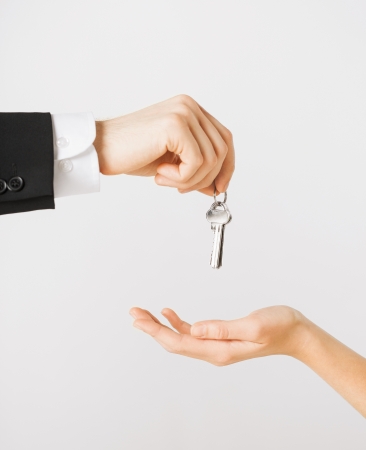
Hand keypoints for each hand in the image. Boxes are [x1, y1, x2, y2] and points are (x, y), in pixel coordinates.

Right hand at [94, 95, 234, 194]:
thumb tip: (217, 187)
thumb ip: (196, 168)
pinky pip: (196, 162)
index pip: (224, 139)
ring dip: (189, 180)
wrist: (101, 148)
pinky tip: (160, 175)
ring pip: (210, 159)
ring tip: (165, 179)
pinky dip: (181, 177)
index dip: (226, 166)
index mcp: (191, 111)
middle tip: (181, 188)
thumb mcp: (172, 162)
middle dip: (206, 178)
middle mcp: (190, 106)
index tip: (219, 187)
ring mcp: (184, 113)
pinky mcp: (175, 125)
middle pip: (221, 150)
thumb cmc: (133, 153)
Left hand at [129, 306, 307, 365]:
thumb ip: (222, 328)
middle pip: (174, 342)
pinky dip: (177, 324)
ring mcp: (216, 346)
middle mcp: (214, 351)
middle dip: (152, 329)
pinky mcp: (220, 338)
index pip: (179, 343)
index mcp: (220, 350)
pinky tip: (169, 314)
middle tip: (134, 313)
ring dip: (161, 326)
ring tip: (144, 314)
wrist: (295, 334)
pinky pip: (192, 333)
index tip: (140, 319)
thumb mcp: (252, 325)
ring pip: (180, 338)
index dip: (156, 331)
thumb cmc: (280, 327)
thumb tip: (195, 328)